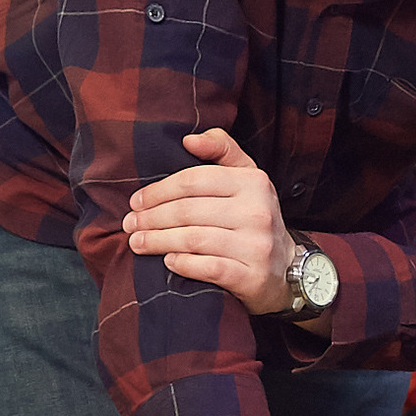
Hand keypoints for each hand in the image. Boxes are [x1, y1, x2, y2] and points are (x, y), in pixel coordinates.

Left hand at [123, 129, 296, 315]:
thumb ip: (221, 149)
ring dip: (158, 241)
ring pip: (194, 239)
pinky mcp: (252, 276)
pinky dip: (183, 264)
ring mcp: (257, 245)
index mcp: (253, 182)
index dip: (158, 190)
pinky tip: (167, 262)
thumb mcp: (246, 177)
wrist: (285, 268)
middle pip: (189, 211)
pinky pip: (209, 268)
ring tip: (137, 243)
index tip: (135, 201)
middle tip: (130, 224)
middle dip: (151, 218)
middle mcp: (258, 211)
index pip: (194, 180)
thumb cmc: (253, 217)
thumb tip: (188, 139)